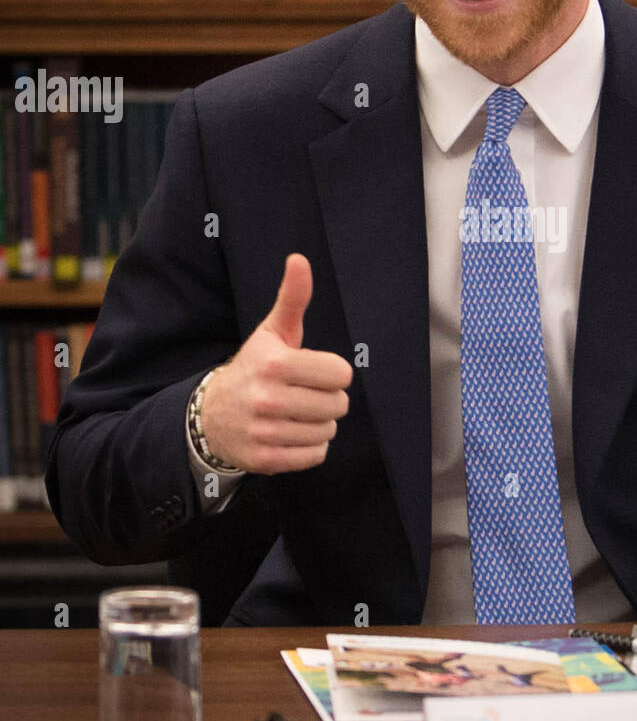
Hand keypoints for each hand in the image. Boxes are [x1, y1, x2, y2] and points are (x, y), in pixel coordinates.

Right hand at [199, 253, 351, 473]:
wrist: (211, 414)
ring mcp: (265, 432)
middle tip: (303, 393)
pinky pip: (316, 456)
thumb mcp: (272, 332)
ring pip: (328, 431)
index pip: (341, 374)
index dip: (331, 373)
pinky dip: (309, 447)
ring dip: (318, 423)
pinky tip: (289, 433)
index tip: (311, 371)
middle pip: (338, 405)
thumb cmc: (253, 368)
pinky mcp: (265, 460)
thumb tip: (300, 260)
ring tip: (295, 413)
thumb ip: (292, 298)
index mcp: (275, 364)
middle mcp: (268, 399)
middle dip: (326, 399)